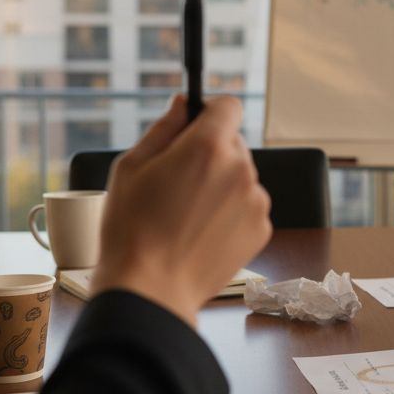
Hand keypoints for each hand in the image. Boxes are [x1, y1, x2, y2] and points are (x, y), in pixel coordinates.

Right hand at [92, 95, 271, 326]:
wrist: (151, 288)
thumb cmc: (132, 228)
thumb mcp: (131, 166)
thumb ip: (164, 128)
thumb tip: (183, 104)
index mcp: (208, 146)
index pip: (229, 106)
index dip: (210, 112)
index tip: (196, 125)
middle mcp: (241, 169)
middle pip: (233, 143)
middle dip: (210, 153)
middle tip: (178, 181)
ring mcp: (256, 201)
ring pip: (241, 177)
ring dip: (221, 184)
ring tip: (186, 213)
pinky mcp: (262, 228)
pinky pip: (247, 206)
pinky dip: (230, 213)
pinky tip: (201, 231)